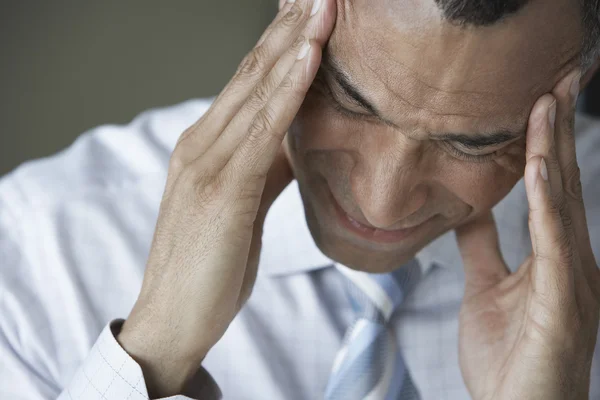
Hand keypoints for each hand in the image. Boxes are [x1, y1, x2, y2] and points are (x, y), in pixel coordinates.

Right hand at [117, 0, 335, 396]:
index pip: (248, 83)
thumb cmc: (210, 265)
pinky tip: (309, 58)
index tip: (312, 13)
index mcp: (206, 147)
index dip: (281, 44)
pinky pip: (261, 130)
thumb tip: (296, 141)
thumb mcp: (243, 207)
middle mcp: (200, 144)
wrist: (172, 319)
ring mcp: (206, 164)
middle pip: (251, 74)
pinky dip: (287, 90)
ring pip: (256, 91)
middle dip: (290, 28)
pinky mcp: (220, 190)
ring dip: (293, 45)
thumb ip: (264, 168)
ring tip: (324, 6)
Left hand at [457, 70, 599, 399]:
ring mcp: (572, 279)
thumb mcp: (486, 287)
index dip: (546, 144)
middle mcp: (571, 260)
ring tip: (547, 104)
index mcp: (553, 257)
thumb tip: (466, 209)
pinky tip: (539, 167)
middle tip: (558, 79)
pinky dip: (547, 201)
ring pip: (563, 202)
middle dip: (558, 132)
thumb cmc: (508, 357)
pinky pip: (555, 242)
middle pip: (562, 184)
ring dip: (554, 151)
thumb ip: (481, 247)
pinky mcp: (564, 300)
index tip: (540, 102)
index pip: (550, 189)